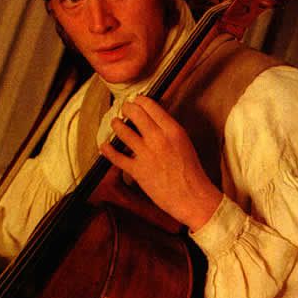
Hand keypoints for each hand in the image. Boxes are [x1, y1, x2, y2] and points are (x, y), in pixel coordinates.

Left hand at [100, 95, 222, 230]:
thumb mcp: (184, 143)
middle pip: (135, 113)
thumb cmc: (191, 173)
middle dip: (126, 108)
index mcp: (173, 130)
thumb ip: (169, 131)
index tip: (136, 101)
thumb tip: (154, 122)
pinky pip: (116, 157)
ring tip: (115, 123)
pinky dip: (108, 150)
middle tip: (124, 109)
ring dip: (117, 125)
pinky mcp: (137, 170)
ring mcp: (146, 154)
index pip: (151, 106)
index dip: (140, 100)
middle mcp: (158, 138)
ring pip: (123, 131)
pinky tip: (104, 146)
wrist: (192, 196)